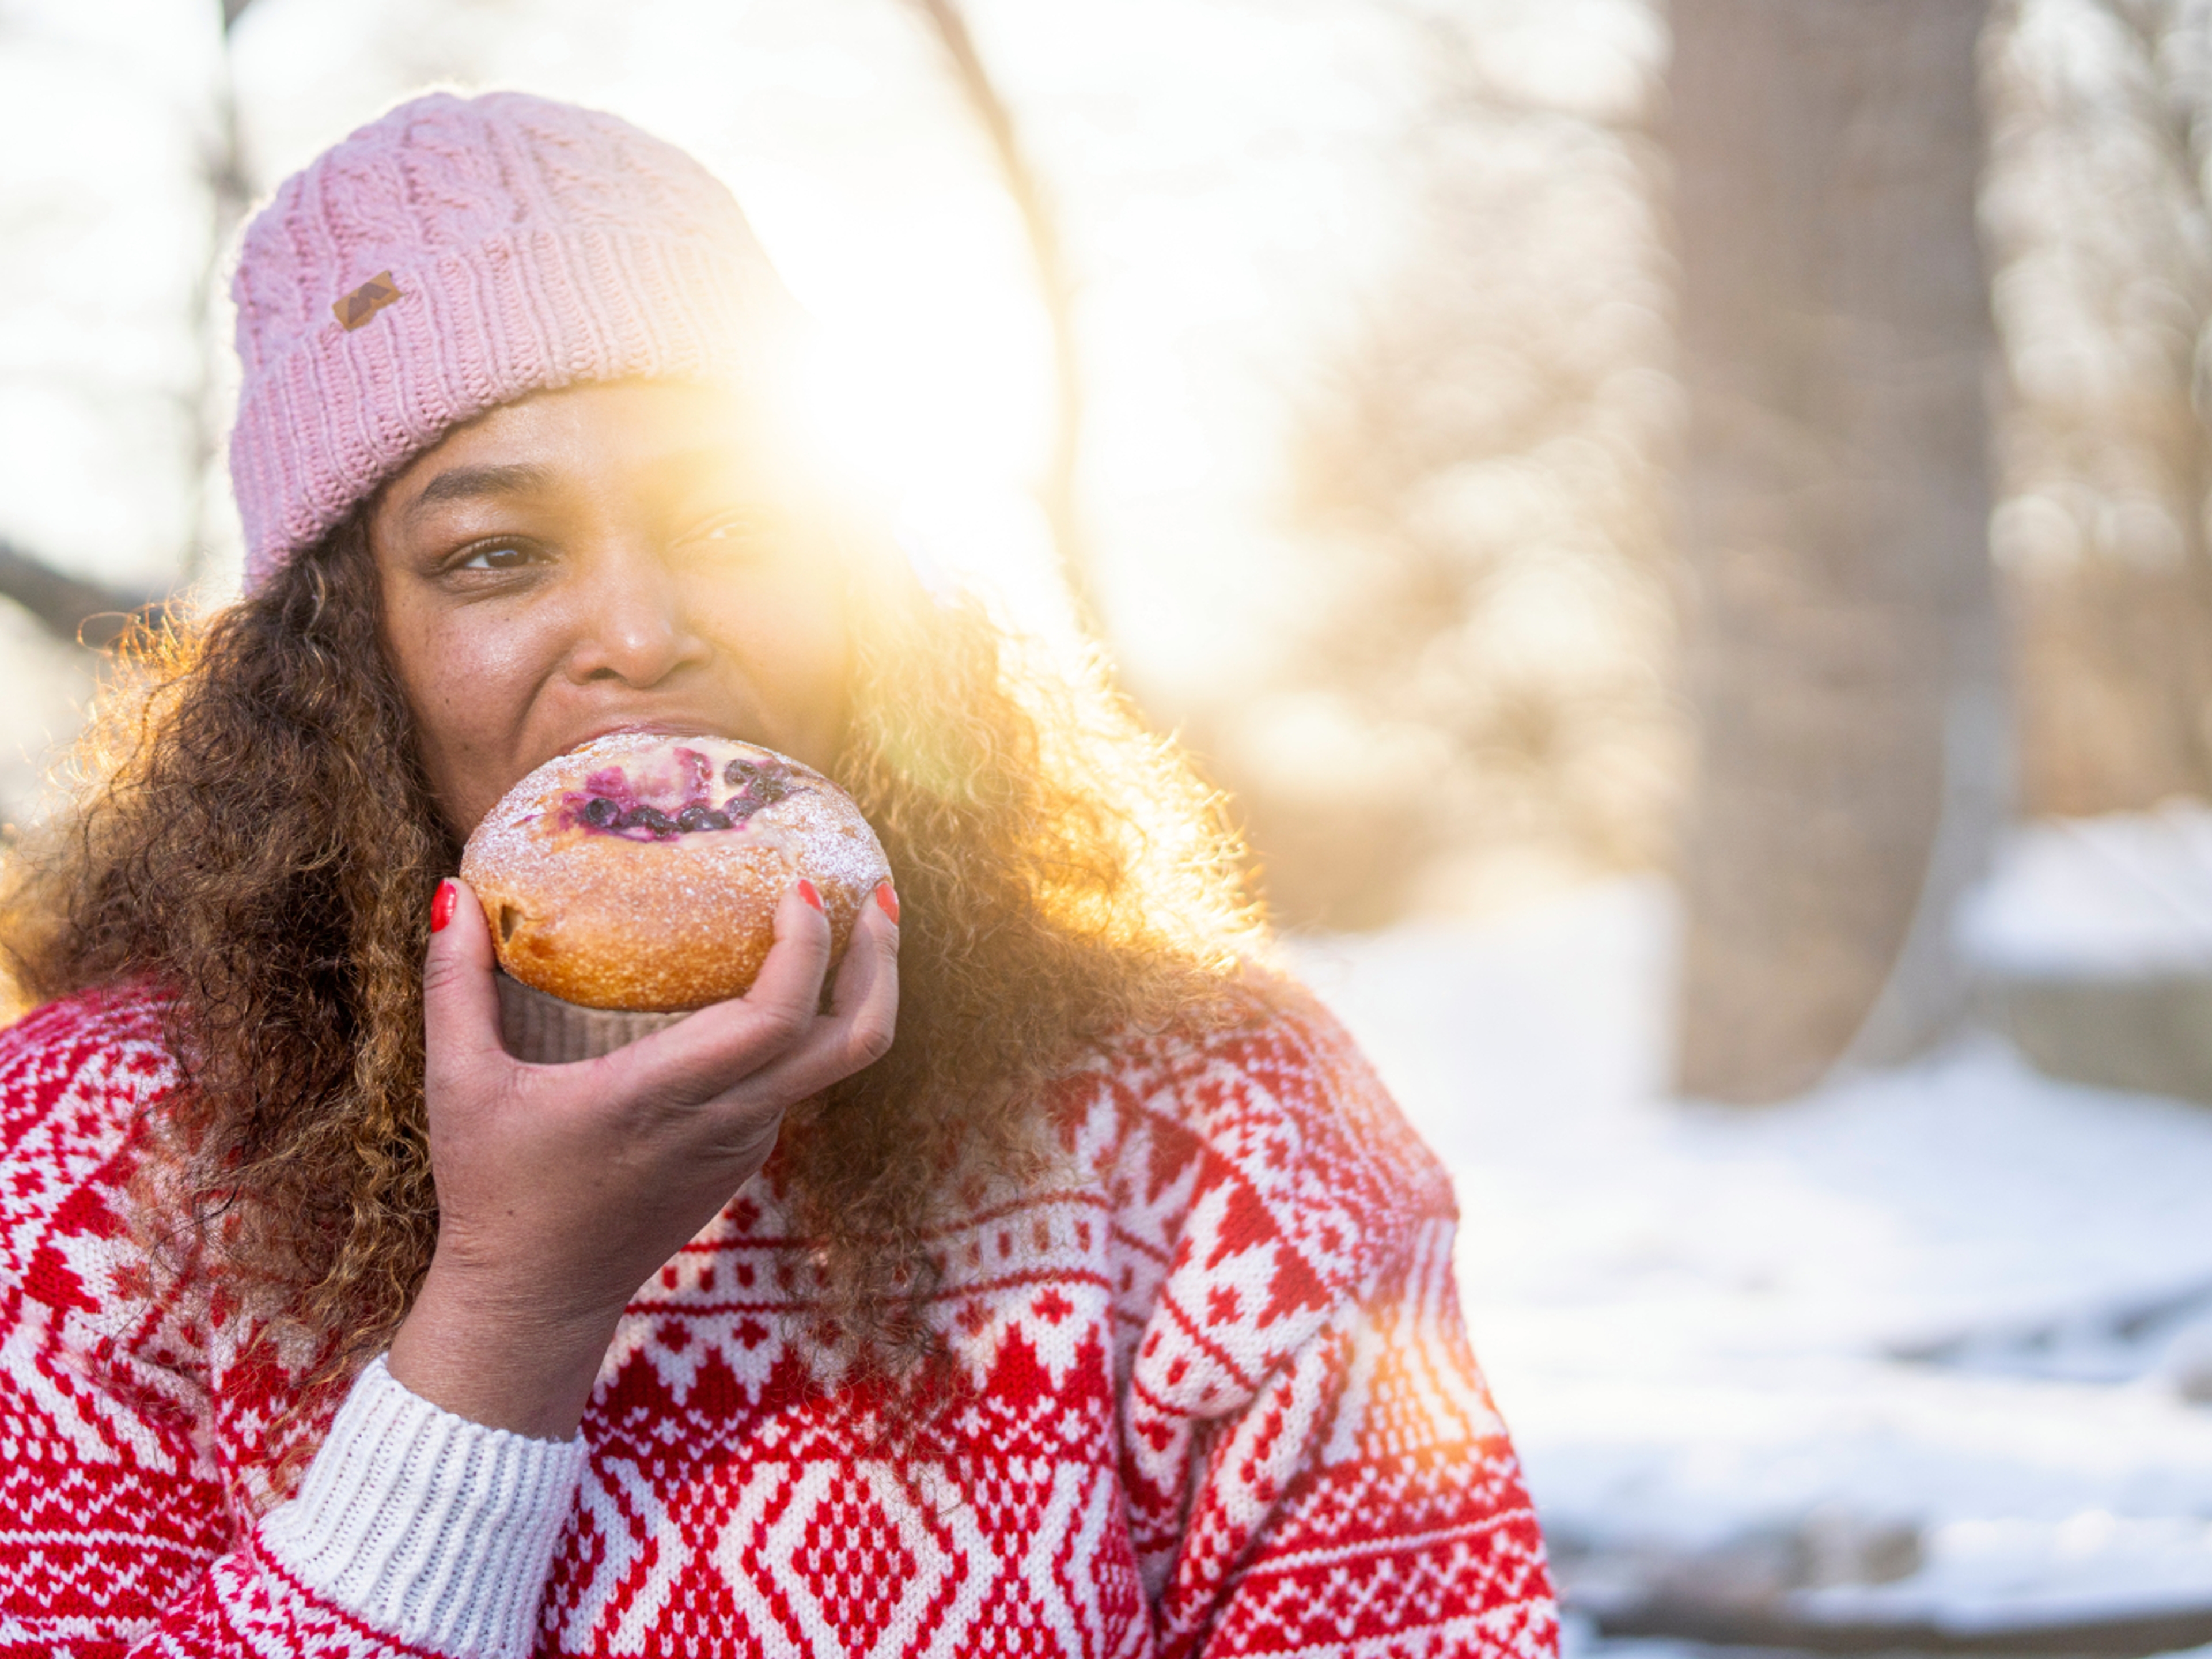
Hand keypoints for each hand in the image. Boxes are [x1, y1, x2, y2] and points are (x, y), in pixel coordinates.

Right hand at [385, 874, 898, 1438]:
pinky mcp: (744, 1153)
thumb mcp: (459, 1087)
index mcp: (661, 1097)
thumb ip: (455, 987)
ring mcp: (745, 1141)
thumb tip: (453, 892)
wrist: (536, 1305)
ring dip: (860, 990)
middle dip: (881, 964)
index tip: (805, 888)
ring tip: (860, 922)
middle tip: (882, 894)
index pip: (775, 1020)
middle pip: (853, 1043)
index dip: (808, 950)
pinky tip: (793, 979)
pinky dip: (819, 1022)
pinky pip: (802, 1079)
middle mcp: (724, 1120)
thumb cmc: (494, 1193)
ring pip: (839, 1063)